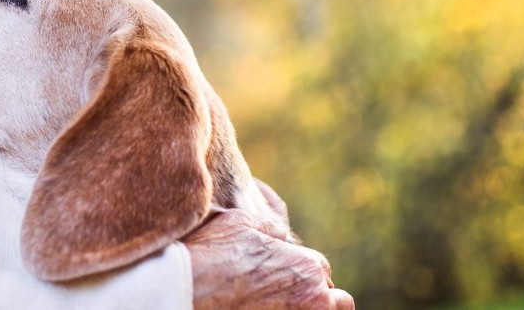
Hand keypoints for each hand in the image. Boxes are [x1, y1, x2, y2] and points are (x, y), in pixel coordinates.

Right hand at [185, 181, 353, 308]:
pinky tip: (265, 307)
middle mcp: (312, 299)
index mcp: (306, 267)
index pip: (321, 268)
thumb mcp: (242, 223)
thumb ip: (271, 228)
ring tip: (288, 304)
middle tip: (287, 293)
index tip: (284, 271)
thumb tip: (280, 236)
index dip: (301, 268)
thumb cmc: (213, 254)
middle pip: (335, 301)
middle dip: (315, 294)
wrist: (187, 291)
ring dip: (312, 308)